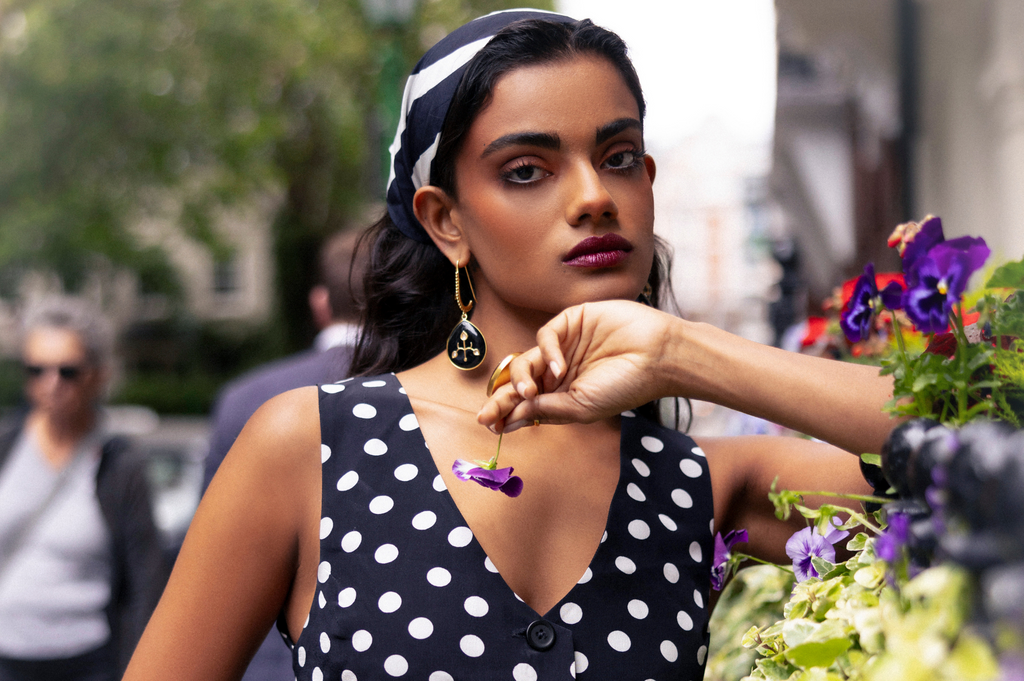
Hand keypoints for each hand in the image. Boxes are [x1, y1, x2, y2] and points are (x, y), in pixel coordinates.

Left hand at [477, 300, 678, 432]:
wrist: (658, 356)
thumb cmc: (625, 386)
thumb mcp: (582, 408)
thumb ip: (546, 411)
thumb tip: (510, 420)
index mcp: (563, 394)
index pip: (526, 403)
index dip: (505, 411)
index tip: (487, 422)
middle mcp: (560, 371)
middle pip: (519, 382)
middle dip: (502, 397)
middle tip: (489, 411)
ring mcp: (565, 346)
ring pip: (526, 359)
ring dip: (521, 376)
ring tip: (531, 390)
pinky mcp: (572, 322)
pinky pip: (544, 335)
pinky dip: (546, 352)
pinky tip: (559, 367)